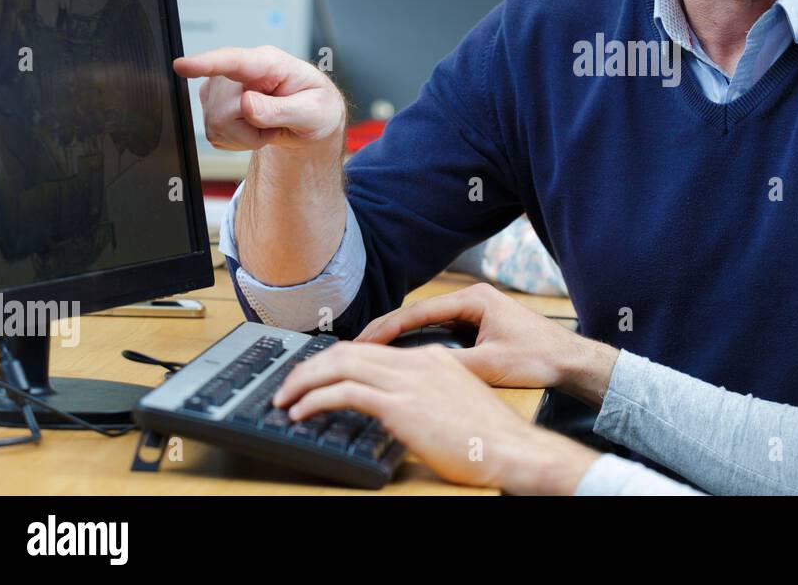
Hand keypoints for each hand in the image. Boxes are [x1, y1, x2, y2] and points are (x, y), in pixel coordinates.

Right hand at [173, 45, 344, 151]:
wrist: (310, 119)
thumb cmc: (316, 106)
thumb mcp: (314, 111)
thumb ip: (283, 109)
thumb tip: (247, 105)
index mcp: (269, 63)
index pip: (234, 61)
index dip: (206, 63)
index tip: (182, 65)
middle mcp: (241, 71)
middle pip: (223, 109)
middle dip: (250, 129)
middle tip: (275, 124)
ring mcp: (224, 87)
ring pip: (215, 124)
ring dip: (246, 136)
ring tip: (268, 124)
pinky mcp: (214, 105)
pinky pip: (215, 134)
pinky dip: (238, 141)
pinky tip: (254, 129)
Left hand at [271, 341, 597, 492]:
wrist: (511, 447)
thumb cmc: (489, 435)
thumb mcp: (455, 400)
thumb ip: (426, 393)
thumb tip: (398, 406)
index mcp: (431, 356)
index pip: (371, 349)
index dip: (337, 360)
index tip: (317, 375)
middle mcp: (417, 361)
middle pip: (349, 350)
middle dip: (311, 366)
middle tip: (290, 385)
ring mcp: (408, 380)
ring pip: (340, 365)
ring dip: (305, 380)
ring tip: (286, 398)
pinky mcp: (401, 405)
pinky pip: (344, 393)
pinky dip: (315, 400)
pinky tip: (301, 413)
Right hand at [355, 282, 618, 404]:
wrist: (570, 360)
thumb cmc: (538, 358)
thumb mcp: (490, 366)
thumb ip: (451, 364)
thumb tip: (413, 369)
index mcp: (474, 299)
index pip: (418, 311)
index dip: (387, 328)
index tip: (362, 342)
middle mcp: (472, 298)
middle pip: (418, 312)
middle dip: (387, 329)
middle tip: (356, 346)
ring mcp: (476, 309)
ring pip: (428, 321)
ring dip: (401, 335)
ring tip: (371, 351)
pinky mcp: (479, 322)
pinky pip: (440, 328)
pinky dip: (419, 340)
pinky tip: (403, 355)